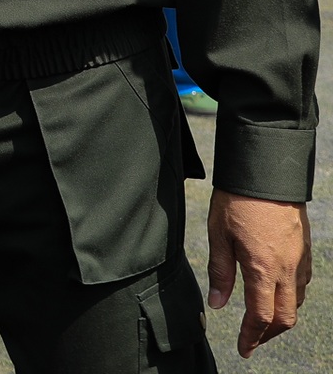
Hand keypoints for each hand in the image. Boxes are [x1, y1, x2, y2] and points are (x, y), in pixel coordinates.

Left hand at [207, 189, 311, 356]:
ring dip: (280, 317)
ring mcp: (299, 260)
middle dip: (268, 334)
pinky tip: (275, 293)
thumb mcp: (218, 235)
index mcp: (262, 269)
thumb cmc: (237, 201)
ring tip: (261, 320)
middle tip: (251, 340)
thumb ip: (220, 272)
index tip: (242, 348)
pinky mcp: (304, 250)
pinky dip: (290, 298)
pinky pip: (301, 284)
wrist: (266, 173)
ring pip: (296, 302)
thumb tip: (217, 303)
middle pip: (285, 317)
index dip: (251, 337)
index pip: (261, 316)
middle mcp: (286, 269)